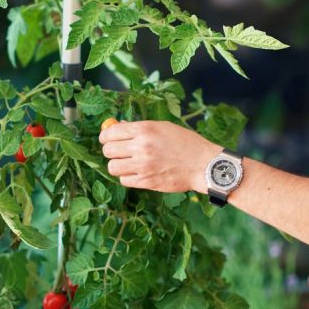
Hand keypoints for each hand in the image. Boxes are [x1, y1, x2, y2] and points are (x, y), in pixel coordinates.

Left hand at [100, 120, 218, 193]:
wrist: (203, 164)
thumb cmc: (186, 143)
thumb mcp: (163, 127)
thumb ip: (140, 128)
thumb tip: (118, 127)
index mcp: (144, 130)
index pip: (110, 133)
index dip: (105, 136)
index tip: (108, 139)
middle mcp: (141, 147)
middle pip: (108, 150)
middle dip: (110, 151)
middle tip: (118, 152)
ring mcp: (143, 166)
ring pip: (112, 167)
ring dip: (117, 165)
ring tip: (127, 163)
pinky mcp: (146, 182)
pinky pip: (124, 180)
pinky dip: (127, 177)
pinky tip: (137, 173)